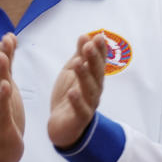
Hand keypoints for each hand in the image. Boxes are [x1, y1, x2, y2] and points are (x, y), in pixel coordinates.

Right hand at [0, 33, 24, 161]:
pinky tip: (6, 86)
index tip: (9, 36)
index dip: (3, 51)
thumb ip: (5, 71)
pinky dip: (2, 97)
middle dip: (1, 56)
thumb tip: (3, 49)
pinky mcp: (0, 123)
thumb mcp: (5, 90)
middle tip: (5, 40)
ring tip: (3, 57)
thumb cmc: (2, 117)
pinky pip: (1, 108)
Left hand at [48, 33, 106, 148]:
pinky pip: (81, 110)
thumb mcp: (72, 72)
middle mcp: (94, 91)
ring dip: (84, 76)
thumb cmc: (69, 95)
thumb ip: (79, 55)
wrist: (62, 125)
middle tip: (89, 46)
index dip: (100, 50)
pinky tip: (73, 92)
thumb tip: (85, 36)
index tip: (99, 36)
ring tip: (79, 63)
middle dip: (94, 60)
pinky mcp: (80, 118)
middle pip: (96, 74)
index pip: (98, 62)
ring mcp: (89, 105)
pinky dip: (77, 101)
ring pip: (89, 90)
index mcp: (92, 79)